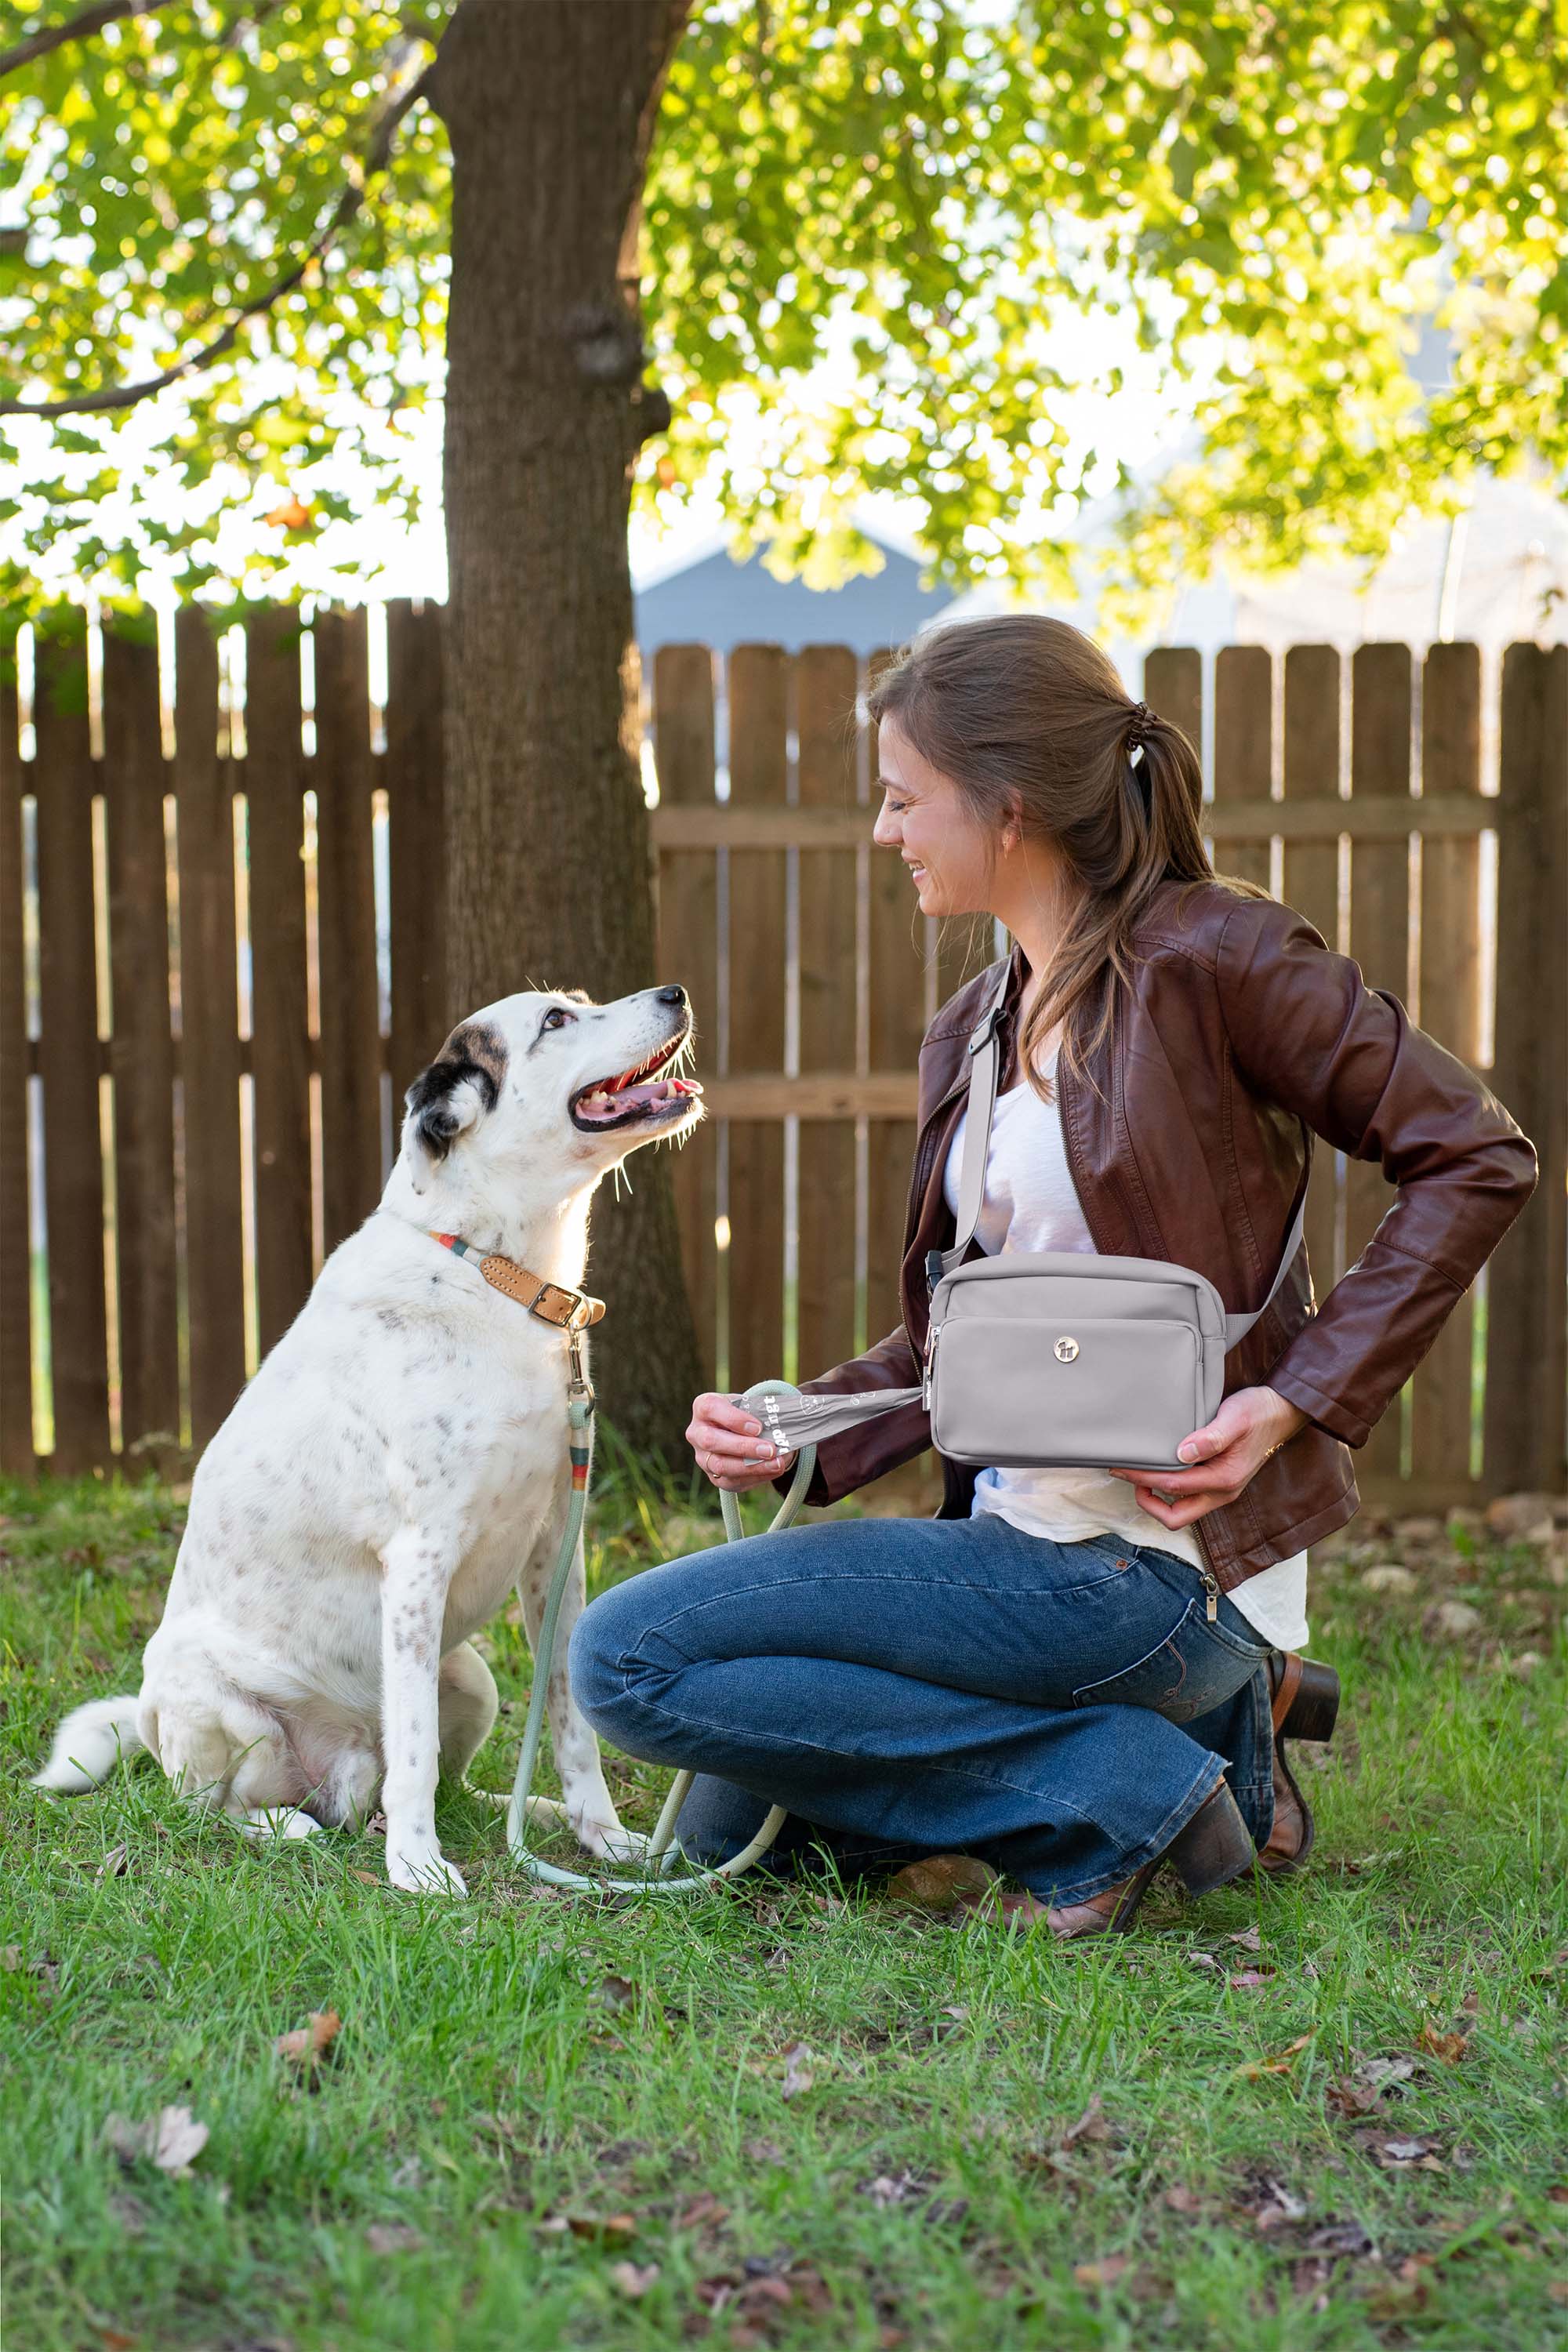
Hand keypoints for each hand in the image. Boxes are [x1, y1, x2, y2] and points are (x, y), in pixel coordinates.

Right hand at [687, 1391, 795, 1492]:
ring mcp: (703, 1457)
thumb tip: (783, 1428)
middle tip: (770, 1449)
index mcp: (704, 1407)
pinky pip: (731, 1481)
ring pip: (721, 1466)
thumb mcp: (753, 1406)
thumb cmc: (748, 1414)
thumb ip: (763, 1414)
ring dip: (751, 1467)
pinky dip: (755, 1477)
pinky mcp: (714, 1477)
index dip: (734, 1419)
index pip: (711, 1409)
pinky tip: (772, 1470)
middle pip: (712, 1441)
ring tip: (776, 1463)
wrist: (744, 1431)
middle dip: (744, 1447)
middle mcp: (697, 1433)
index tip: (758, 1427)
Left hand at [1106, 1386, 1307, 1530]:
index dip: (1142, 1478)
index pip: (1173, 1486)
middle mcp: (1222, 1491)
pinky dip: (1169, 1489)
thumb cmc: (1258, 1412)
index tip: (1121, 1466)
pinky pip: (1189, 1497)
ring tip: (1140, 1472)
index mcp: (1224, 1478)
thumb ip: (1211, 1437)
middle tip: (1128, 1476)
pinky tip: (1160, 1467)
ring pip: (1182, 1511)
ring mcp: (1221, 1490)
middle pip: (1176, 1517)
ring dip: (1157, 1498)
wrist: (1281, 1412)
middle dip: (1148, 1503)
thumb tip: (1183, 1453)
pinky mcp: (1219, 1483)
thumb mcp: (1235, 1418)